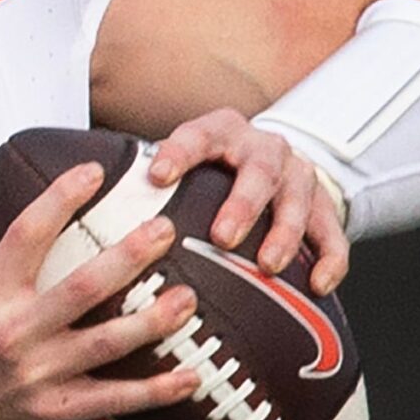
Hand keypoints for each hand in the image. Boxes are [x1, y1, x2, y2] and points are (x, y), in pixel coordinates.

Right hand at [0, 165, 203, 419]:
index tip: (95, 172)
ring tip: (188, 298)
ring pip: (107, 340)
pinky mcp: (57, 411)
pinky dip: (156, 390)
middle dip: (130, 255)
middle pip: (83, 285)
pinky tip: (190, 377)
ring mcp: (37, 374)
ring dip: (154, 318)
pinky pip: (116, 398)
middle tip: (166, 231)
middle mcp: (13, 332)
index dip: (62, 198)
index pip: (27, 235)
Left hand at [147, 108, 350, 293]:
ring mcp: (298, 175)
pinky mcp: (324, 205)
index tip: (157, 176)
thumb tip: (85, 219)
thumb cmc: (209, 175)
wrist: (271, 164)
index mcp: (222, 132)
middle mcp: (264, 149)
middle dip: (242, 205)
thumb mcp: (182, 166)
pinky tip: (319, 286)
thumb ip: (146, 184)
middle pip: (258, 171)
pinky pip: (333, 232)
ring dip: (285, 233)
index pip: (199, 136)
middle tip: (224, 237)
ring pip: (297, 200)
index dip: (179, 153)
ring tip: (269, 265)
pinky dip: (330, 258)